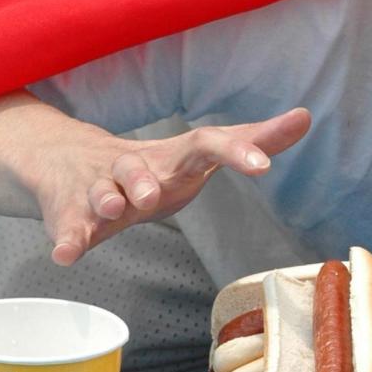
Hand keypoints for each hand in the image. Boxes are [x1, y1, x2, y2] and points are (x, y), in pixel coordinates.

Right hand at [37, 108, 311, 265]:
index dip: (236, 151)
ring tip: (115, 208)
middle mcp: (134, 167)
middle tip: (155, 194)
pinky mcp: (73, 213)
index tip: (264, 163)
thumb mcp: (200, 154)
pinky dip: (68, 240)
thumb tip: (305, 116)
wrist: (69, 161)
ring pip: (101, 192)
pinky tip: (66, 256)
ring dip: (107, 199)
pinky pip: (70, 226)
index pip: (207, 144)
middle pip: (138, 168)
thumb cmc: (155, 166)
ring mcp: (100, 189)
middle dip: (145, 180)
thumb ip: (253, 140)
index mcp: (173, 157)